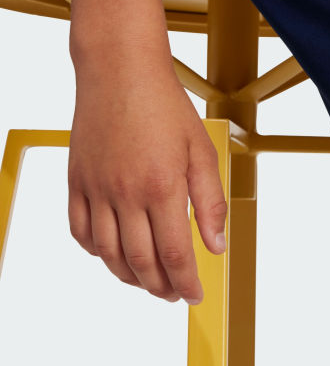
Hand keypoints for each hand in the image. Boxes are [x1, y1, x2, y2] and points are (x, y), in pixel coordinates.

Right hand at [66, 50, 226, 304]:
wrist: (121, 71)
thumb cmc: (166, 105)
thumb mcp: (202, 150)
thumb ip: (210, 201)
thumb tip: (216, 246)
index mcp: (162, 187)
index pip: (175, 255)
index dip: (186, 282)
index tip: (195, 294)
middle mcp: (125, 194)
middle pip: (140, 262)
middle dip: (160, 287)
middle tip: (173, 294)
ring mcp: (96, 189)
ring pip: (108, 254)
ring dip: (129, 276)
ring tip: (148, 281)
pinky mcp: (76, 181)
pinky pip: (80, 232)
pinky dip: (96, 252)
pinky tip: (112, 253)